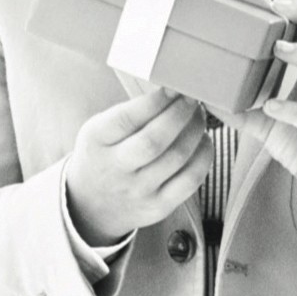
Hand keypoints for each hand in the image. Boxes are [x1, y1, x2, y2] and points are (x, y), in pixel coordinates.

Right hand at [65, 89, 211, 246]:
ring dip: (195, 132)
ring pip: (176, 158)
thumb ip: (131, 114)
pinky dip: (203, 157)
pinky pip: (190, 180)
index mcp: (96, 141)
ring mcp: (138, 190)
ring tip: (199, 118)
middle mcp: (115, 168)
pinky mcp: (158, 206)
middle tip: (193, 100)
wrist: (92, 206)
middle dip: (180, 114)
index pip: (126, 119)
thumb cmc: (105, 157)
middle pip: (154, 140)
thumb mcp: (101, 131)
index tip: (173, 88)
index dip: (155, 102)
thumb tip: (175, 92)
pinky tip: (204, 143)